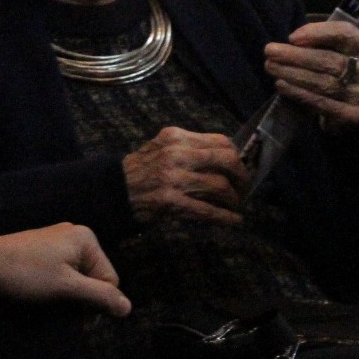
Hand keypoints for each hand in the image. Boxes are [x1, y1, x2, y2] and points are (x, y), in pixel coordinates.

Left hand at [0, 224, 130, 316]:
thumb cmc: (27, 274)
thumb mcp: (67, 287)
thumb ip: (99, 296)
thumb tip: (129, 308)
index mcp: (86, 239)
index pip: (109, 279)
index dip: (96, 300)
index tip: (75, 313)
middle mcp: (76, 235)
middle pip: (94, 277)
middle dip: (81, 297)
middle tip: (59, 307)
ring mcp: (58, 241)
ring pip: (77, 278)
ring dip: (68, 294)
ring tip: (47, 299)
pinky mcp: (44, 250)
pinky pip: (63, 272)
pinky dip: (57, 286)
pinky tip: (41, 292)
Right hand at [122, 127, 245, 223]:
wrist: (114, 190)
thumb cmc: (141, 169)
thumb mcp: (162, 147)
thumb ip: (190, 147)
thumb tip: (226, 157)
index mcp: (176, 137)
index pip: (220, 141)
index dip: (237, 155)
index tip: (241, 166)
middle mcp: (176, 154)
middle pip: (226, 160)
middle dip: (242, 175)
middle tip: (245, 186)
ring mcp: (173, 178)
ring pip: (219, 186)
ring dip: (234, 198)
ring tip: (237, 204)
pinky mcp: (171, 202)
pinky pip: (207, 210)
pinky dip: (225, 217)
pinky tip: (235, 221)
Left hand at [264, 19, 358, 132]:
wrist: (354, 101)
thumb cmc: (340, 67)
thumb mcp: (337, 48)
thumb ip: (321, 39)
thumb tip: (294, 40)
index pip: (345, 34)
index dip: (317, 33)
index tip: (291, 37)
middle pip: (330, 60)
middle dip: (296, 56)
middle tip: (270, 52)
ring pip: (324, 83)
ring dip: (293, 74)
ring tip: (271, 68)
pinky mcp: (354, 115)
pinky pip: (322, 103)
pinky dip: (299, 93)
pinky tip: (282, 85)